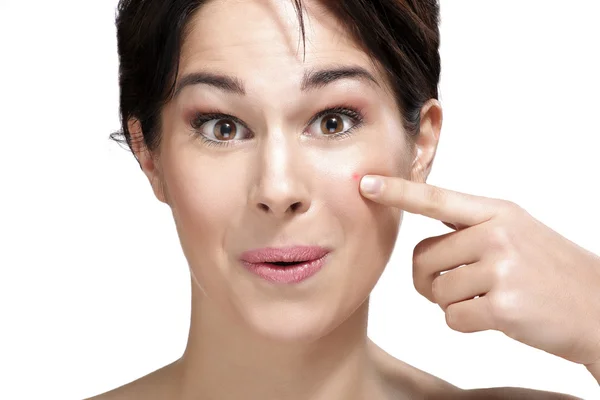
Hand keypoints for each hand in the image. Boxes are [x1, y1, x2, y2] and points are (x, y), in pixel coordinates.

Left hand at [359, 175, 599, 367]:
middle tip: (464, 287)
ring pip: (436, 291)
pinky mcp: (503, 306)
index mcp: (497, 212)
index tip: (364, 184)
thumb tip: (423, 221)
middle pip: (423, 258)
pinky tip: (497, 316)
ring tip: (490, 299)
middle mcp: (497, 233)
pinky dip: (467, 323)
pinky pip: (452, 317)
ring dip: (454, 303)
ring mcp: (501, 268)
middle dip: (432, 279)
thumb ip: (470, 224)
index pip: (436, 198)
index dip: (397, 192)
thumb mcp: (516, 231)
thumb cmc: (550, 271)